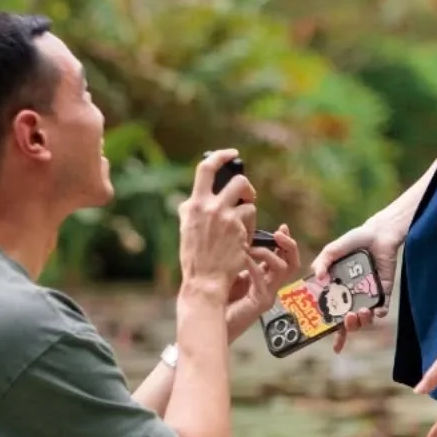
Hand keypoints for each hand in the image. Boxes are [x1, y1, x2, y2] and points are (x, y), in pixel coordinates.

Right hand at [178, 148, 254, 297]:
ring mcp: (225, 217)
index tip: (232, 155)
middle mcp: (208, 207)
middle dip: (246, 187)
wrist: (204, 281)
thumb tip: (195, 198)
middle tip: (247, 196)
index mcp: (193, 205)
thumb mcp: (186, 229)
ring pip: (248, 200)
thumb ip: (192, 211)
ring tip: (243, 226)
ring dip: (249, 210)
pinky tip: (242, 240)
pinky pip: (250, 219)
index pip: (205, 168)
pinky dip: (249, 227)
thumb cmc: (196, 258)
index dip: (221, 156)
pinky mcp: (239, 229)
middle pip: (237, 181)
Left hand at [225, 226, 300, 342]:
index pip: (285, 258)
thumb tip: (242, 235)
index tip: (281, 228)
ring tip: (250, 248)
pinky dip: (253, 266)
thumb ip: (241, 256)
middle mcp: (270, 286)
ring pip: (282, 269)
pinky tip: (242, 259)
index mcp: (266, 278)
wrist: (211, 319)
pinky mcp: (260, 303)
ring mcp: (267, 295)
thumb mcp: (232, 270)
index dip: (285, 243)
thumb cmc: (218, 295)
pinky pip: (262, 279)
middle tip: (280, 233)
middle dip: (288, 246)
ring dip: (267, 254)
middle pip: (292, 264)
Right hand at [311, 212, 405, 354]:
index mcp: (337, 290)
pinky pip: (382, 308)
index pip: (332, 315)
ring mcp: (367, 295)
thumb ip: (322, 262)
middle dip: (348, 326)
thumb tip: (319, 278)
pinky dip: (379, 312)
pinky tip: (376, 310)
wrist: (378, 233)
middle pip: (348, 321)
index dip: (332, 332)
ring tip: (362, 312)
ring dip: (362, 321)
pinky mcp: (383, 292)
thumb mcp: (332, 250)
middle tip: (348, 316)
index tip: (334, 347)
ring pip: (365, 319)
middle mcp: (351, 296)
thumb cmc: (353, 241)